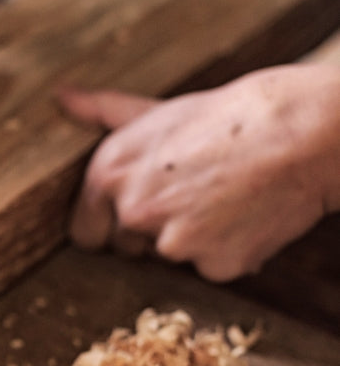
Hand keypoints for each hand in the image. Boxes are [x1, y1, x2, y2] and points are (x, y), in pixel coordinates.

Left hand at [59, 64, 339, 280]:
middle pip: (126, 249)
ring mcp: (171, 242)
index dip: (109, 225)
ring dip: (192, 240)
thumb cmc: (228, 118)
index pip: (84, 233)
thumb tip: (63, 97)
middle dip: (151, 232)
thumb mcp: (157, 112)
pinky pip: (212, 268)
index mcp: (107, 174)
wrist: (301, 131)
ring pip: (171, 258)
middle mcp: (132, 211)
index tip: (134, 214)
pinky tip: (247, 217)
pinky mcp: (213, 264)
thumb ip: (104, 113)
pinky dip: (230, 251)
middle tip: (192, 195)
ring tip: (224, 198)